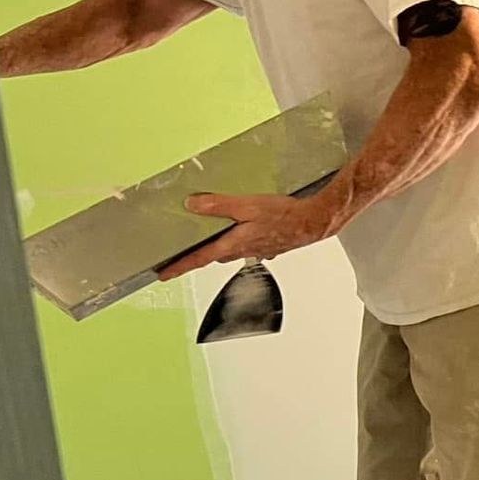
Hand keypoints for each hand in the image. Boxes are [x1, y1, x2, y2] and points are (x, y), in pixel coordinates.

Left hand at [158, 191, 336, 280]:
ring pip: (231, 252)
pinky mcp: (270, 246)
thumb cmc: (286, 215)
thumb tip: (193, 204)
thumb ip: (219, 205)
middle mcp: (244, 251)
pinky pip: (249, 247)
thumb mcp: (248, 205)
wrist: (314, 222)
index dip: (179, 266)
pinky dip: (241, 243)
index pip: (199, 258)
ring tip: (211, 239)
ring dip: (220, 248)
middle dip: (199, 255)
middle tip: (183, 254)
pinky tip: (245, 232)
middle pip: (214, 256)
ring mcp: (258, 250)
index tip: (163, 275)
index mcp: (234, 243)